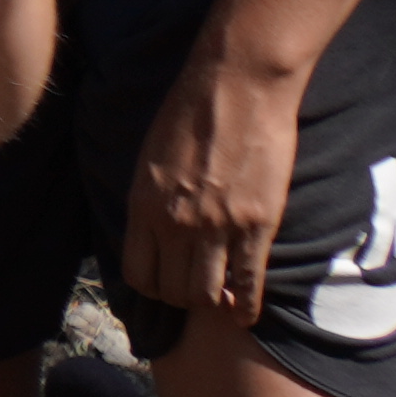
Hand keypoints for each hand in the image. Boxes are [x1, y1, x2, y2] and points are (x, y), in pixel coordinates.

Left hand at [117, 35, 304, 323]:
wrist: (238, 84)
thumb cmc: (191, 110)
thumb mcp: (150, 156)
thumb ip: (151, 199)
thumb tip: (155, 233)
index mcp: (144, 203)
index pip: (138, 273)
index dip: (153, 286)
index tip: (166, 283)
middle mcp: (176, 222)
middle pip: (173, 291)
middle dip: (183, 298)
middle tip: (196, 291)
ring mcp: (217, 226)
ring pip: (207, 296)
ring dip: (212, 304)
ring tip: (220, 300)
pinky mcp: (257, 224)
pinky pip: (248, 284)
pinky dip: (245, 307)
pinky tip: (245, 312)